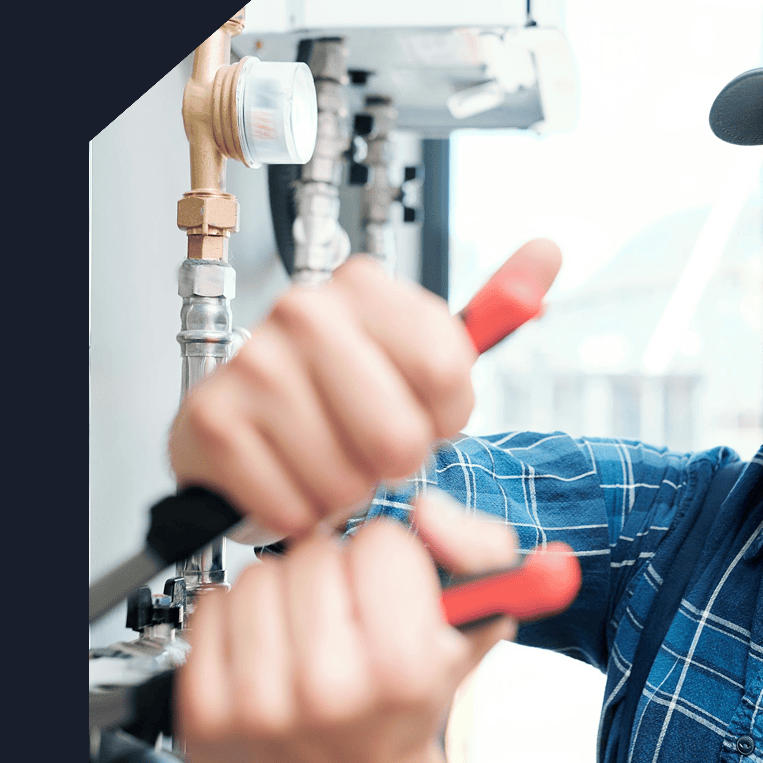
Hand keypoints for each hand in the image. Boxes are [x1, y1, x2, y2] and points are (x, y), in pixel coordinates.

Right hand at [168, 239, 561, 540]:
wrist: (257, 431)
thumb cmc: (347, 397)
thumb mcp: (430, 352)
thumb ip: (496, 306)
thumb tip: (551, 250)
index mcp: (366, 288)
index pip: (446, 372)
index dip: (442, 417)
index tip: (419, 411)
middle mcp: (305, 312)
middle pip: (399, 437)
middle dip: (393, 464)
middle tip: (366, 445)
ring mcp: (254, 364)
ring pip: (345, 480)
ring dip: (343, 491)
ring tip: (323, 458)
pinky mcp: (212, 421)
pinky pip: (291, 506)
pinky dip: (298, 511)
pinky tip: (286, 477)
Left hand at [175, 490, 524, 762]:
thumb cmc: (412, 703)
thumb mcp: (476, 623)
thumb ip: (479, 547)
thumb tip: (426, 511)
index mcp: (402, 668)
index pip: (379, 542)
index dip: (390, 560)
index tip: (392, 593)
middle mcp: (326, 691)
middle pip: (313, 554)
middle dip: (334, 574)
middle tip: (349, 617)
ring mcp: (259, 707)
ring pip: (256, 576)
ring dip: (283, 593)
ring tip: (308, 634)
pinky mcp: (206, 714)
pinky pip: (209, 609)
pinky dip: (237, 619)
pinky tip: (268, 650)